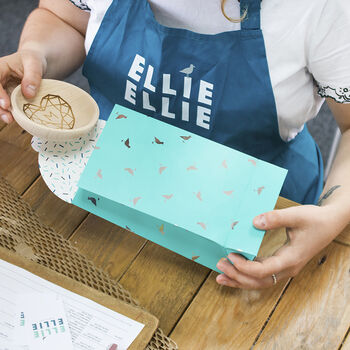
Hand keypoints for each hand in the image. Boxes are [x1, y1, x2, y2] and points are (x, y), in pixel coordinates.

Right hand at [0, 49, 46, 123]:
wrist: (35, 64)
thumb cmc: (33, 60)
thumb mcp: (35, 63)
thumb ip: (33, 76)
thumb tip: (28, 94)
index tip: (6, 104)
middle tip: (7, 117)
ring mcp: (2, 89)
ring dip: (2, 112)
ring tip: (10, 120)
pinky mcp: (8, 97)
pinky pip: (6, 106)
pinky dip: (9, 113)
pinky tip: (15, 119)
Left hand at [216, 205, 342, 288]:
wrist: (329, 223)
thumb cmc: (314, 219)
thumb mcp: (296, 215)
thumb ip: (276, 218)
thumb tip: (254, 222)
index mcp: (291, 259)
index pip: (264, 270)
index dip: (245, 266)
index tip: (230, 256)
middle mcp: (288, 268)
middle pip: (259, 281)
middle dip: (238, 277)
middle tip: (219, 268)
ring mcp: (285, 268)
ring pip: (260, 281)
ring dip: (240, 280)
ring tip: (220, 276)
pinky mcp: (282, 263)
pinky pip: (263, 275)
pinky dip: (247, 275)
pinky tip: (234, 271)